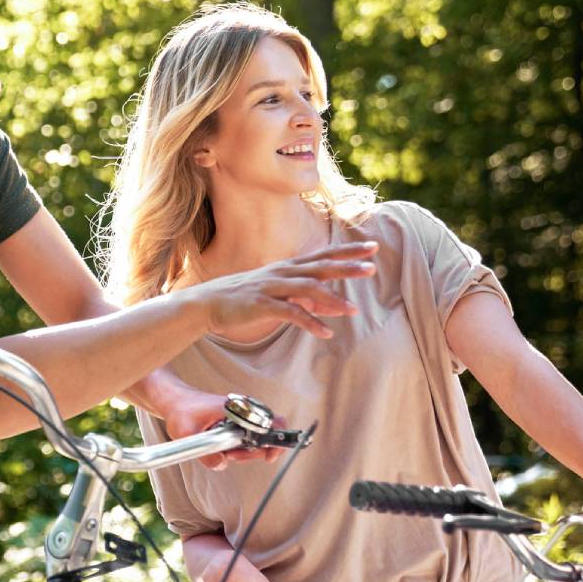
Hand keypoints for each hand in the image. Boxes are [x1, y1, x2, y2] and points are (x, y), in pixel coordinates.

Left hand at [158, 386, 278, 470]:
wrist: (174, 401)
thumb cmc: (180, 411)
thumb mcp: (186, 433)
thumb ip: (204, 452)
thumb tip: (222, 464)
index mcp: (238, 407)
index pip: (272, 421)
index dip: (277, 439)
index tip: (269, 456)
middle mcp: (245, 410)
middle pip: (267, 436)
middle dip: (253, 452)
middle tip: (231, 456)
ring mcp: (242, 417)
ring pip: (257, 440)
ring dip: (245, 452)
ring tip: (225, 453)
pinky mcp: (237, 423)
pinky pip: (247, 439)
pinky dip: (239, 449)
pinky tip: (225, 450)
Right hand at [189, 241, 378, 338]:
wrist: (208, 303)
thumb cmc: (246, 298)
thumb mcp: (280, 295)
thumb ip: (308, 299)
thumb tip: (334, 306)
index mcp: (289, 267)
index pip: (325, 255)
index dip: (349, 251)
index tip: (373, 248)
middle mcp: (283, 272)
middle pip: (321, 267)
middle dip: (347, 266)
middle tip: (372, 267)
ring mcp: (272, 287)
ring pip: (307, 289)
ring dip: (332, 299)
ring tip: (353, 310)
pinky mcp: (262, 304)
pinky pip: (290, 312)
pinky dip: (310, 322)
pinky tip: (326, 333)